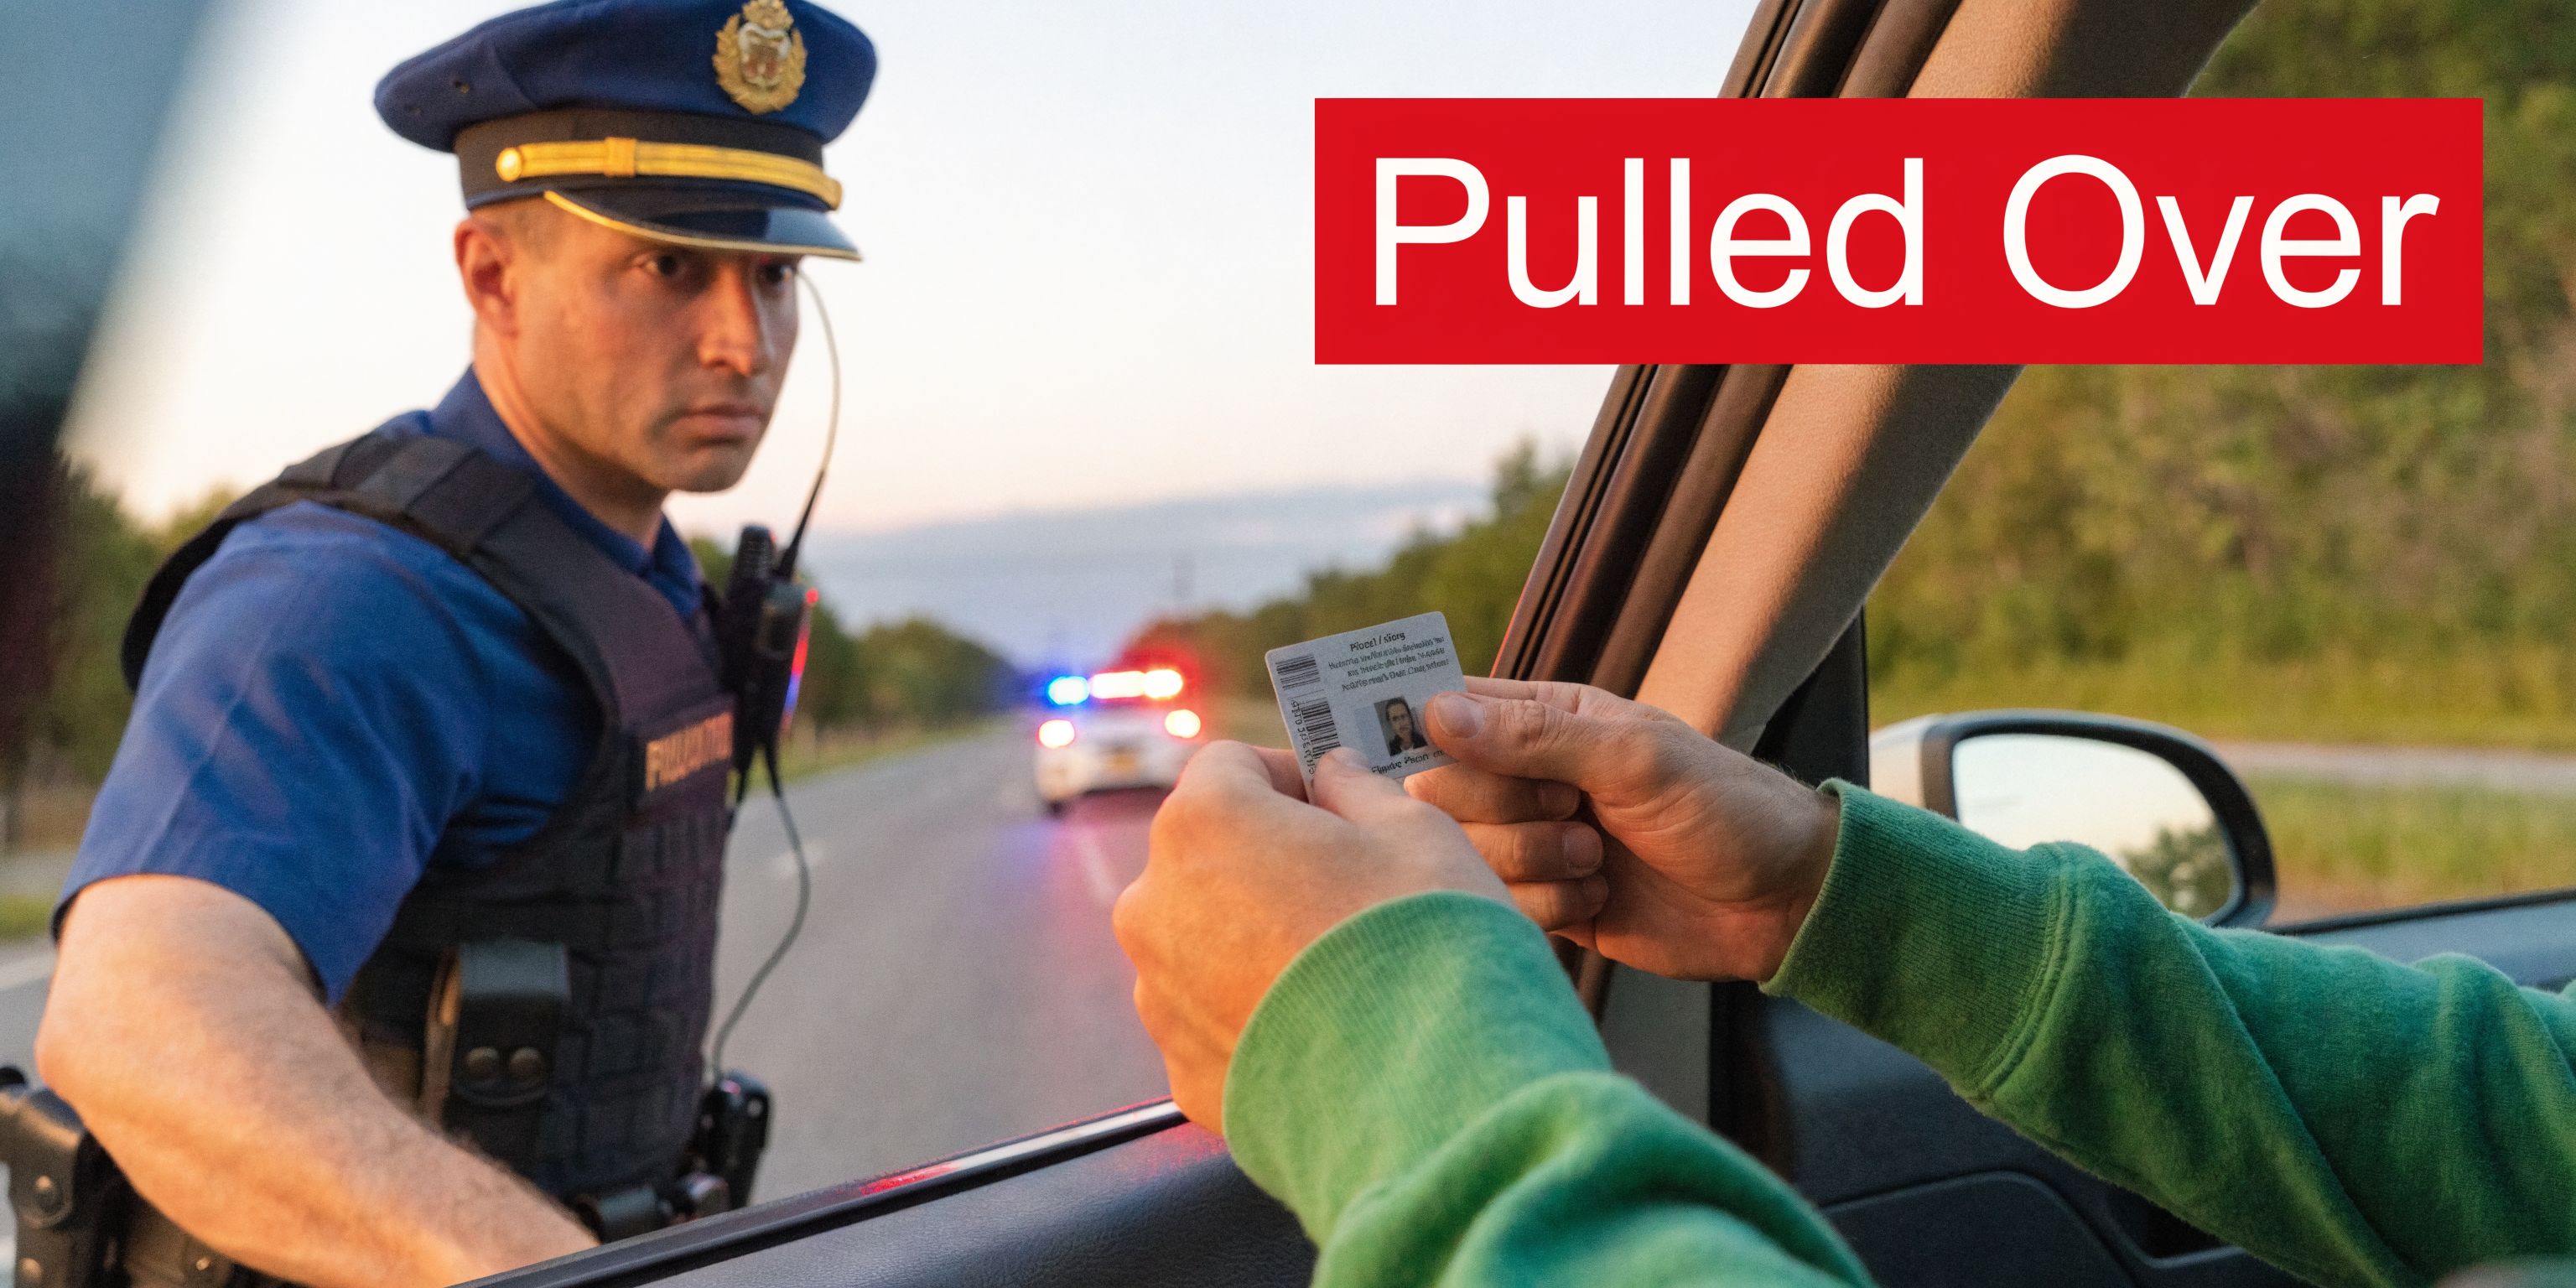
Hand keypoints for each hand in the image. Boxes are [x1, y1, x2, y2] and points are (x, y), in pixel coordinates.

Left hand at [1114, 743, 1508, 1131]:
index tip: (1335, 805)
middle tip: (1346, 890)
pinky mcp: (1185, 1074)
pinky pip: (1217, 1022)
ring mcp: (1161, 997)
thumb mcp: (1417, 831)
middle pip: (1206, 856)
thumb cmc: (1429, 943)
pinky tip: (1328, 1029)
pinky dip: (1258, 1016)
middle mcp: (1155, 905)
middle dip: (1266, 861)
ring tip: (1341, 971)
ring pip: (1204, 941)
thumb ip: (1359, 788)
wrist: (1438, 1099)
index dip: (1287, 777)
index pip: (1229, 766)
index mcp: (1203, 823)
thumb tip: (1334, 776)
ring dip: (1256, 940)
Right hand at [1406, 678, 1838, 982]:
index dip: (1422, 732)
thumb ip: (1534, 737)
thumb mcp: (1635, 759)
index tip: (1416, 756)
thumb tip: (1435, 712)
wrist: (1784, 902)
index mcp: (1547, 720)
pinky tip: (1598, 897)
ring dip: (1533, 861)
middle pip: (1444, 793)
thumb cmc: (1725, 808)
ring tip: (1597, 858)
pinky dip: (1547, 907)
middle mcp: (1529, 777)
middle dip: (1501, 809)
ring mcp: (1536, 842)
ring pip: (1468, 856)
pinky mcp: (1548, 904)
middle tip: (1569, 809)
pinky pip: (1503, 907)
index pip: (1447, 711)